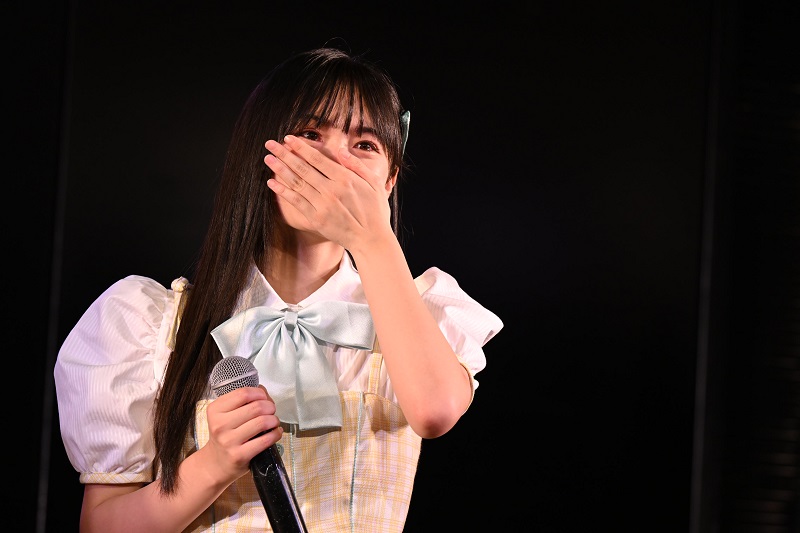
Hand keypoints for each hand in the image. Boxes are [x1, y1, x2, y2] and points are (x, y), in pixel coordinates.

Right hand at [203, 385, 282, 484]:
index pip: (243, 393)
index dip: (259, 393)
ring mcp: (229, 441)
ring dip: (274, 420)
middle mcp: (220, 425)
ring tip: (274, 422)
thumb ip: (243, 401)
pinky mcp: (239, 455)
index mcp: (215, 410)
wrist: (215, 464)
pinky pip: (265, 440)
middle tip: (271, 411)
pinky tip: (276, 432)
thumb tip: (263, 391)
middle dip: (270, 407)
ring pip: (262, 422)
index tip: (264, 398)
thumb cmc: (225, 435)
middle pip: (256, 407)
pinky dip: (276, 433)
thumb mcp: (225, 415)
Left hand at [264, 135, 394, 250]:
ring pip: (297, 183)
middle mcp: (331, 190)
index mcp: (345, 178)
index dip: (301, 147)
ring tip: (268, 159)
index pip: (317, 158)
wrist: (372, 240)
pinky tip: (272, 182)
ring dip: (280, 169)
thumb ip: (357, 165)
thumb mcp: (374, 183)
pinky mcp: (316, 218)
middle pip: (303, 168)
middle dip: (285, 154)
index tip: (288, 139)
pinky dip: (283, 191)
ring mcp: (322, 205)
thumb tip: (341, 150)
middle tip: (270, 144)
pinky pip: (296, 202)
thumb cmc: (375, 211)